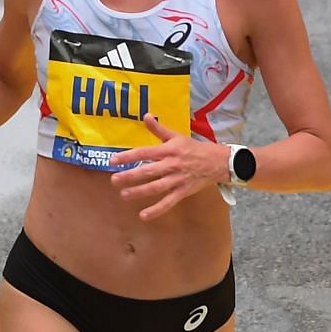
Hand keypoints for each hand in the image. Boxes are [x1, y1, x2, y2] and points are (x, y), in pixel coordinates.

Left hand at [108, 114, 228, 219]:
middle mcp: (171, 165)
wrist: (217, 162)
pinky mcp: (183, 192)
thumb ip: (159, 129)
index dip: (128, 157)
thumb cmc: (194, 149)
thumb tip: (146, 116)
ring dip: (139, 192)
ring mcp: (177, 180)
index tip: (113, 160)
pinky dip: (156, 210)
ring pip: (155, 188)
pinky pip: (168, 202)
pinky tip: (143, 215)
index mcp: (168, 150)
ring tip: (124, 195)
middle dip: (129, 176)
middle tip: (114, 180)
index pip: (144, 153)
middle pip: (147, 172)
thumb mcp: (176, 136)